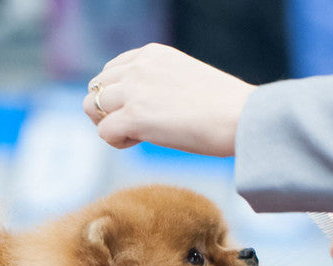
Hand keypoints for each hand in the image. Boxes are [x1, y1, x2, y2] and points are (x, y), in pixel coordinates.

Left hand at [84, 43, 255, 156]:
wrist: (240, 118)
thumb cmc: (224, 109)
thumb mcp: (187, 82)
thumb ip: (161, 86)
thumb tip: (149, 109)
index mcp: (152, 54)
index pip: (113, 70)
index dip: (120, 96)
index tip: (142, 113)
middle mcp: (139, 66)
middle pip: (97, 88)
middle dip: (109, 111)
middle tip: (134, 129)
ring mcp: (135, 90)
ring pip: (92, 107)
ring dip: (108, 125)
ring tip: (134, 136)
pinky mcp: (135, 116)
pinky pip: (104, 132)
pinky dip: (117, 142)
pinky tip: (138, 143)